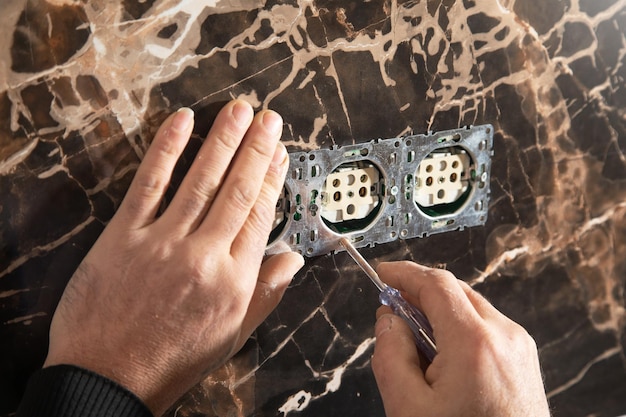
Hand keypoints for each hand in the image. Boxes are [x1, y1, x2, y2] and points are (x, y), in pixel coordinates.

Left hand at [43, 100, 303, 415]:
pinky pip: (149, 184)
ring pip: (200, 180)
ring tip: (239, 110)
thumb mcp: (232, 334)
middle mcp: (204, 256)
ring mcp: (163, 243)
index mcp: (234, 280)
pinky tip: (183, 122)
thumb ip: (266, 293)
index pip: (260, 216)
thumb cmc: (172, 358)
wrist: (109, 376)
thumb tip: (292, 259)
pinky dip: (167, 150)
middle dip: (256, 148)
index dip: (273, 179)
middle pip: (237, 190)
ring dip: (223, 140)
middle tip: (269, 117)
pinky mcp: (125, 236)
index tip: (281, 153)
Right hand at [371, 262, 549, 416]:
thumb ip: (391, 355)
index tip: (383, 273)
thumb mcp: (408, 408)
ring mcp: (518, 348)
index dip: (404, 273)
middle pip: (454, 290)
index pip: (435, 284)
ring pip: (470, 307)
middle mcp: (504, 337)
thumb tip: (388, 321)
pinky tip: (441, 358)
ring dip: (438, 312)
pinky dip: (458, 328)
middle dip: (419, 293)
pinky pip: (485, 326)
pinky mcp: (522, 359)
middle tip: (392, 309)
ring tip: (416, 345)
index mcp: (474, 344)